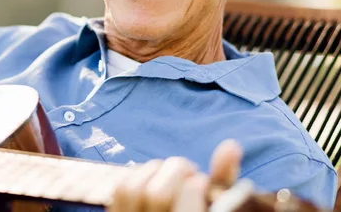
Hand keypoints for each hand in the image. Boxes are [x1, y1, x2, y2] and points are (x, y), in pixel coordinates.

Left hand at [109, 139, 242, 211]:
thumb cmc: (199, 210)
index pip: (186, 207)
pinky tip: (153, 178)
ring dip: (155, 169)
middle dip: (176, 171)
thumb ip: (223, 183)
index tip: (205, 181)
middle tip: (190, 172)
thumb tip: (231, 145)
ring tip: (172, 174)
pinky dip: (136, 175)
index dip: (197, 185)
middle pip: (157, 194)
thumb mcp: (215, 206)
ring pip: (132, 188)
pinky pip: (118, 190)